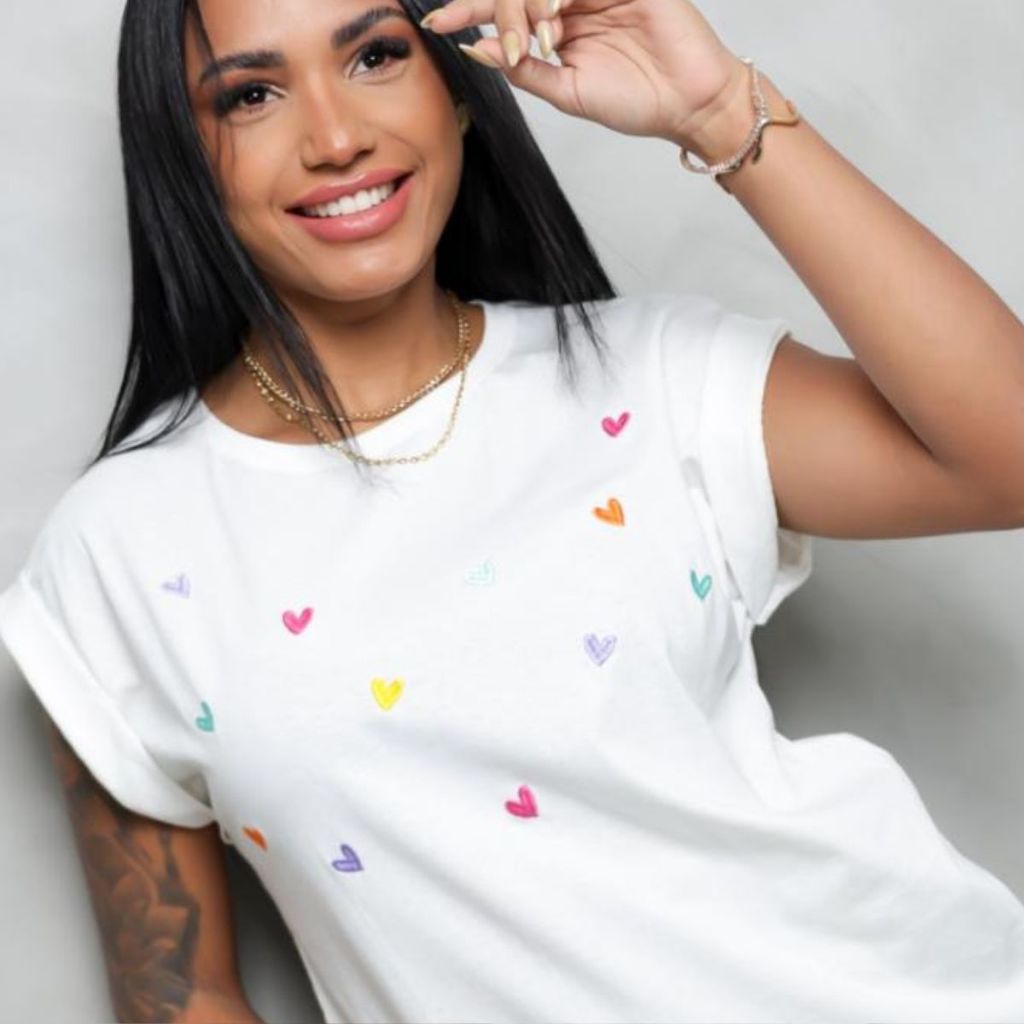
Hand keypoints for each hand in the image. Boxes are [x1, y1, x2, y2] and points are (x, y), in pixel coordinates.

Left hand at [421, 0, 746, 145]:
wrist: (689, 104)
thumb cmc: (637, 102)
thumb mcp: (569, 93)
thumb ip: (525, 71)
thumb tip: (477, 51)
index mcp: (559, 27)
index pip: (508, 9)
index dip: (471, 13)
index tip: (438, 25)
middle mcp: (575, 2)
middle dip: (498, 9)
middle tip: (495, 37)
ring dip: (529, 3)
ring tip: (539, 35)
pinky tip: (557, 11)